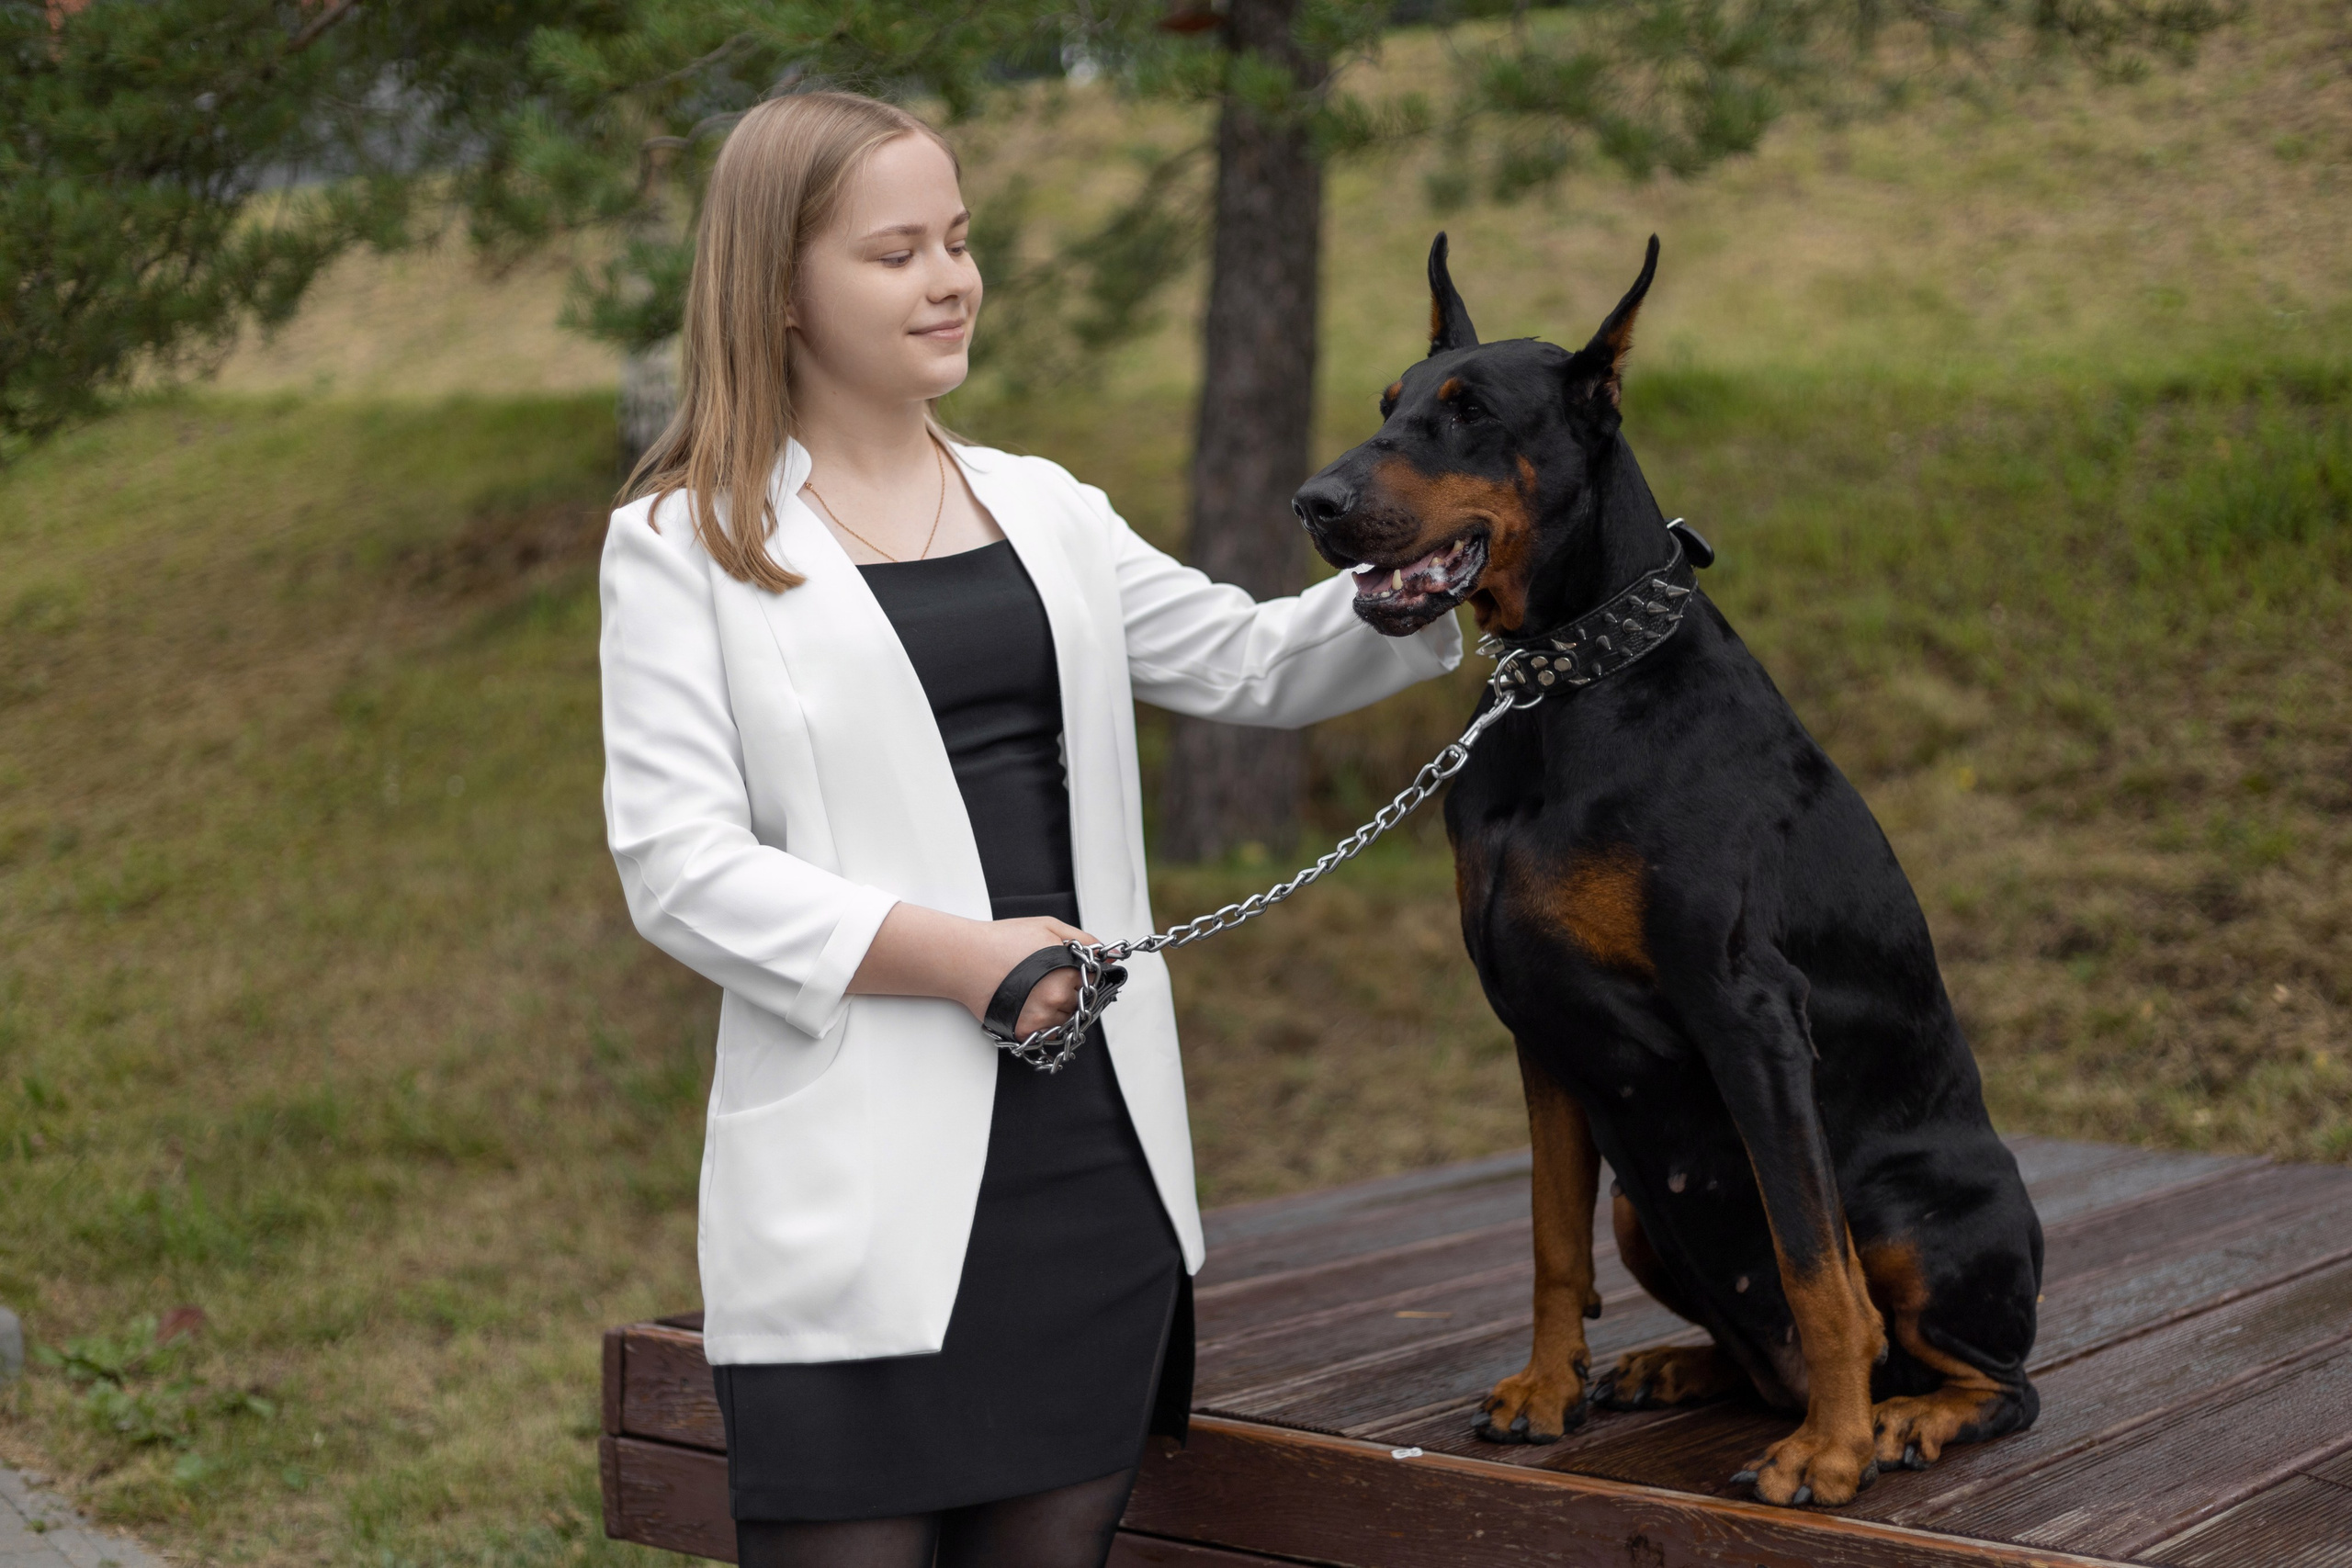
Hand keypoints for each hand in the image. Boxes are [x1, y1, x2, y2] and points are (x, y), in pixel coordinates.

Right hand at [976, 916, 1099, 1037]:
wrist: (965, 958)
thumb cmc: (1003, 940)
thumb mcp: (1048, 927)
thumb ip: (1084, 941)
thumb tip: (1110, 956)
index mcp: (1067, 974)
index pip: (1094, 983)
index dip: (1081, 975)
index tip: (1068, 972)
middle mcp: (1056, 1000)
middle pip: (1080, 1002)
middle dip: (1069, 991)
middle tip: (1047, 979)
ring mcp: (1040, 1019)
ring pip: (1065, 1020)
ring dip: (1058, 1009)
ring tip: (1035, 991)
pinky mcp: (1024, 1031)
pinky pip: (1047, 1033)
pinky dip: (1043, 1022)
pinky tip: (1028, 1003)